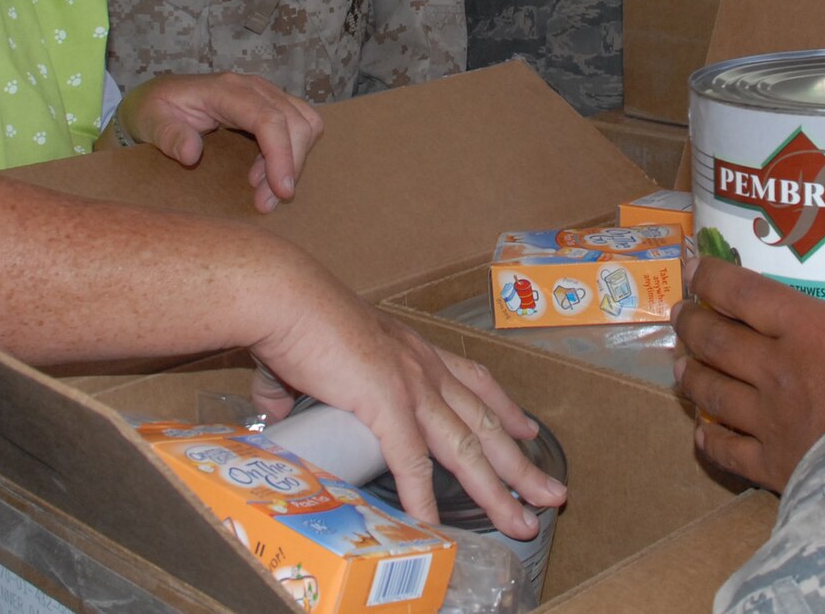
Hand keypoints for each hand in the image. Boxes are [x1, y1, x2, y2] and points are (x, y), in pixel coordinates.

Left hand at [115, 73, 324, 211]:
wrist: (157, 98)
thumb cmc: (154, 110)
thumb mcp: (150, 122)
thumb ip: (169, 136)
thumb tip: (192, 154)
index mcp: (226, 90)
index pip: (269, 119)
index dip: (281, 155)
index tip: (281, 191)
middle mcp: (253, 87)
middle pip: (294, 123)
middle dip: (289, 166)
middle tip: (266, 203)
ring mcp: (265, 93)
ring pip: (305, 123)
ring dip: (293, 160)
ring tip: (264, 190)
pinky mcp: (271, 104)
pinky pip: (299, 125)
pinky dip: (292, 152)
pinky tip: (265, 174)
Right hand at [248, 279, 566, 540]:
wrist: (285, 298)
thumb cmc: (293, 318)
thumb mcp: (310, 356)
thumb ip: (294, 385)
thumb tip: (272, 404)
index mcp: (413, 350)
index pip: (475, 381)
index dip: (504, 408)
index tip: (527, 430)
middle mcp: (423, 366)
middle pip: (486, 423)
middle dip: (522, 463)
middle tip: (552, 494)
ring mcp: (411, 385)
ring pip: (468, 448)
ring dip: (499, 490)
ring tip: (525, 523)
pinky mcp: (387, 404)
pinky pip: (413, 463)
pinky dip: (424, 499)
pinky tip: (433, 527)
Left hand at [671, 242, 824, 491]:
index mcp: (810, 331)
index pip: (744, 293)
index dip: (713, 276)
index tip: (695, 265)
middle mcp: (776, 369)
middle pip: (715, 338)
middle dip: (692, 322)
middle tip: (682, 312)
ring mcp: (767, 420)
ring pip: (709, 391)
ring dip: (690, 374)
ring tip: (678, 364)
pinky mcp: (770, 466)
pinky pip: (726, 451)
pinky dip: (708, 439)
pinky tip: (702, 434)